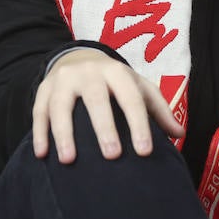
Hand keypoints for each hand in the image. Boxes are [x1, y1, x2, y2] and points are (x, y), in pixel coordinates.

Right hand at [32, 48, 183, 162]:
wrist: (79, 58)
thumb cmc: (116, 82)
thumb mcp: (138, 88)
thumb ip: (158, 110)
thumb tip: (179, 134)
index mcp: (117, 72)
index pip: (130, 98)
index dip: (139, 124)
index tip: (145, 152)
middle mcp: (90, 72)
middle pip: (96, 99)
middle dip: (104, 127)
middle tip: (112, 156)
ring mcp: (64, 80)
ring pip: (62, 105)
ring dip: (64, 133)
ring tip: (69, 160)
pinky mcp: (43, 90)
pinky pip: (39, 111)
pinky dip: (40, 133)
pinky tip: (43, 155)